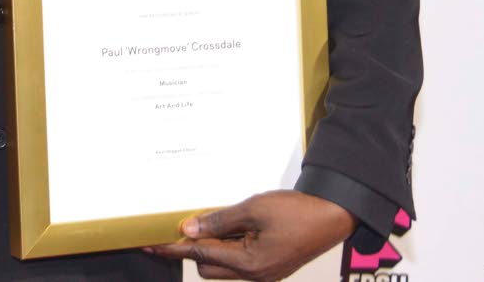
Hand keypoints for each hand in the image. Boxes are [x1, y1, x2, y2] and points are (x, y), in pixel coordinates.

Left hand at [146, 190, 354, 280]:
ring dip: (213, 246)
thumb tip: (189, 229)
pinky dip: (229, 246)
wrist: (332, 215)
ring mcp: (264, 274)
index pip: (199, 254)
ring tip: (213, 221)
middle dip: (194, 247)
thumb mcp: (252, 209)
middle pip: (207, 266)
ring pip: (223, 266)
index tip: (151, 244)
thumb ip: (219, 221)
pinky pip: (239, 261)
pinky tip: (231, 227)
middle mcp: (254, 276)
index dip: (174, 248)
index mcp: (248, 264)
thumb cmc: (295, 211)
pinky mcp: (271, 267)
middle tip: (188, 222)